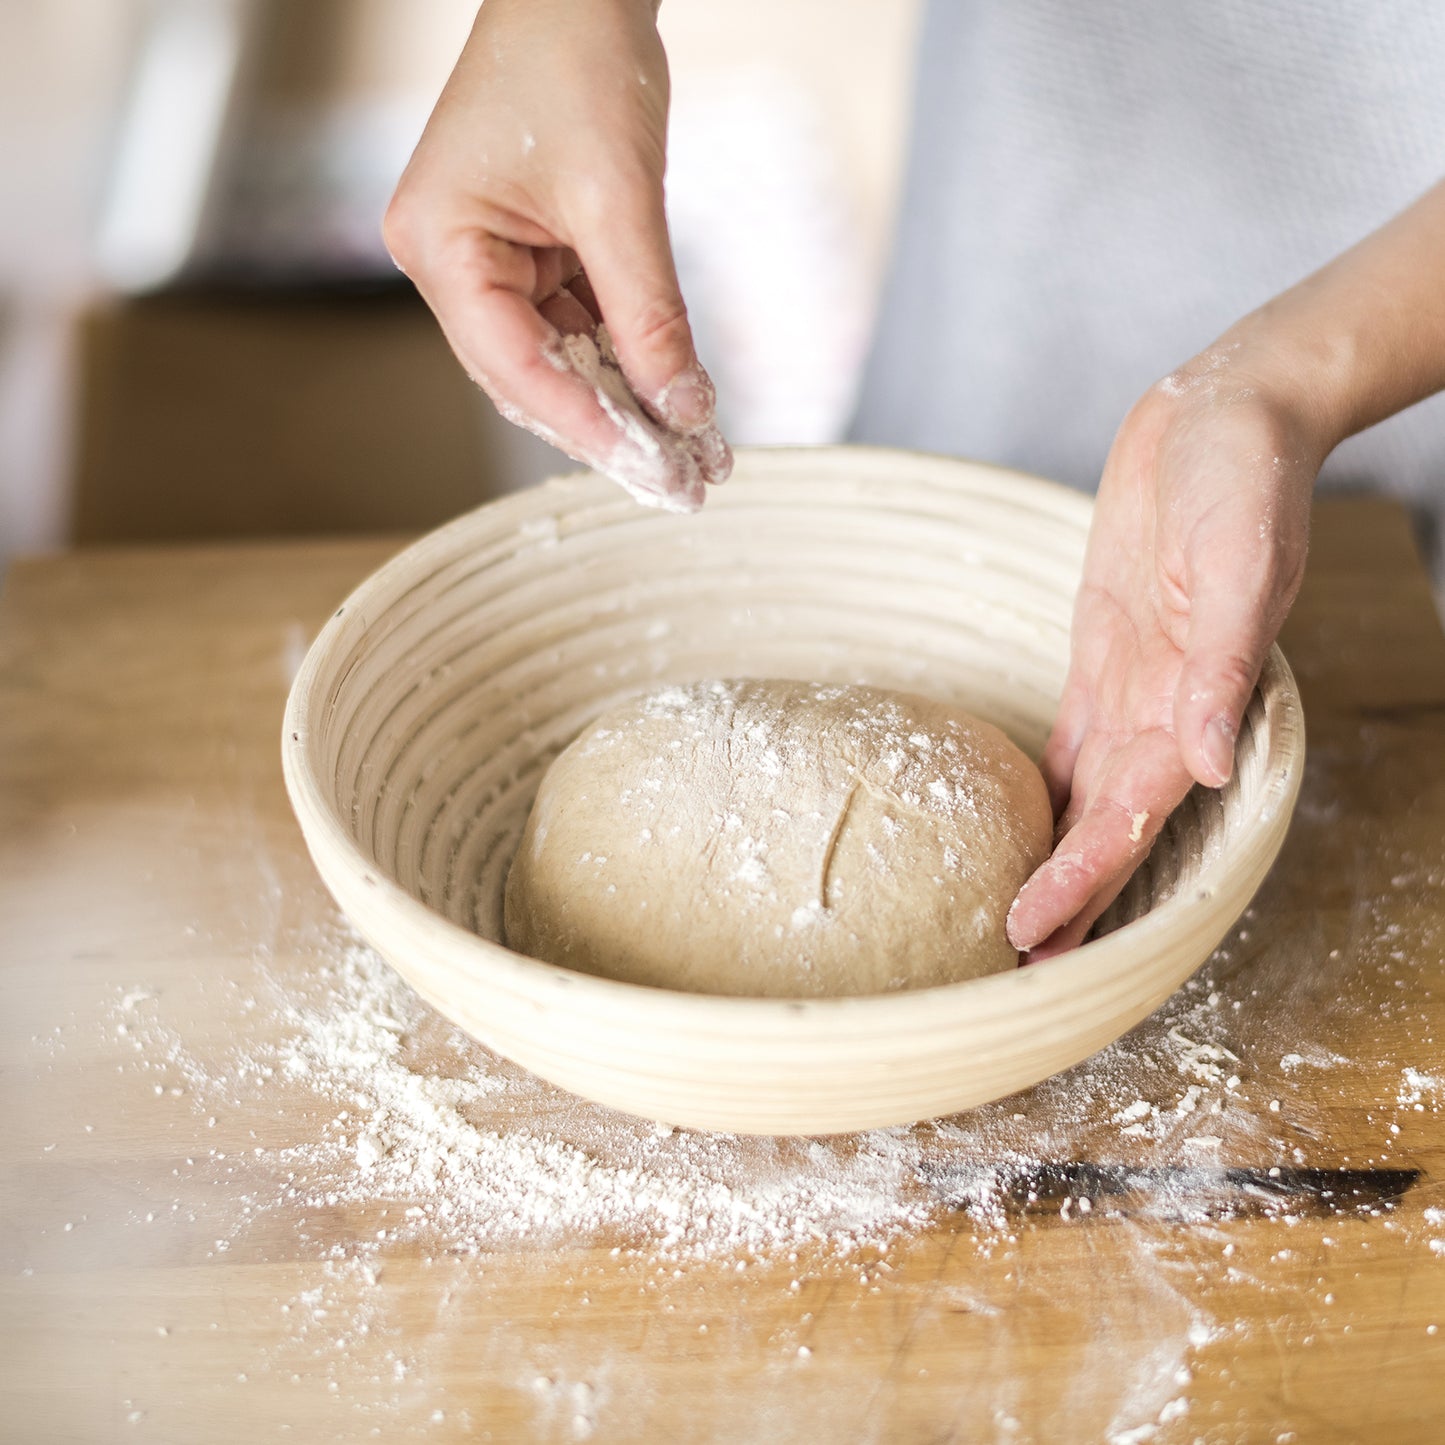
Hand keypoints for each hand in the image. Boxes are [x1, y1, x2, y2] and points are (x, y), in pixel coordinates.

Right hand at [383, 0, 730, 510]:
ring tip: (696, 455)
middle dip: (614, 429)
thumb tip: (683, 409)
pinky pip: (580, 329)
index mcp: (439, 244)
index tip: (652, 469)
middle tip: (684, 483)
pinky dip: (630, 363)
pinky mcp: (529, 257)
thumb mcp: (621, 198)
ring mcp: (488, 263)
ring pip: (562, 363)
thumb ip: (649, 314)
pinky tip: (678, 403)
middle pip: (533, 378)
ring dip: (629, 406)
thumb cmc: (577, 59)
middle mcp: (451, 263)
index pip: (513, 364)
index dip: (587, 424)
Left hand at [1006, 351, 1324, 958]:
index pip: (1130, 817)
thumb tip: (1204, 765)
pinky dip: (1045, 791)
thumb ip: (1221, 663)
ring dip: (1054, 858)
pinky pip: (1070, 739)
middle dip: (1064, 897)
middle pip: (1102, 825)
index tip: (1034, 936)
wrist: (1222, 416)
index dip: (1083, 880)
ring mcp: (1131, 685)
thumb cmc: (1242, 478)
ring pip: (1084, 795)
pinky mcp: (1103, 653)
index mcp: (1195, 702)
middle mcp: (1161, 710)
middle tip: (1012, 963)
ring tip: (1017, 921)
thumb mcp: (1239, 560)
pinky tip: (1018, 827)